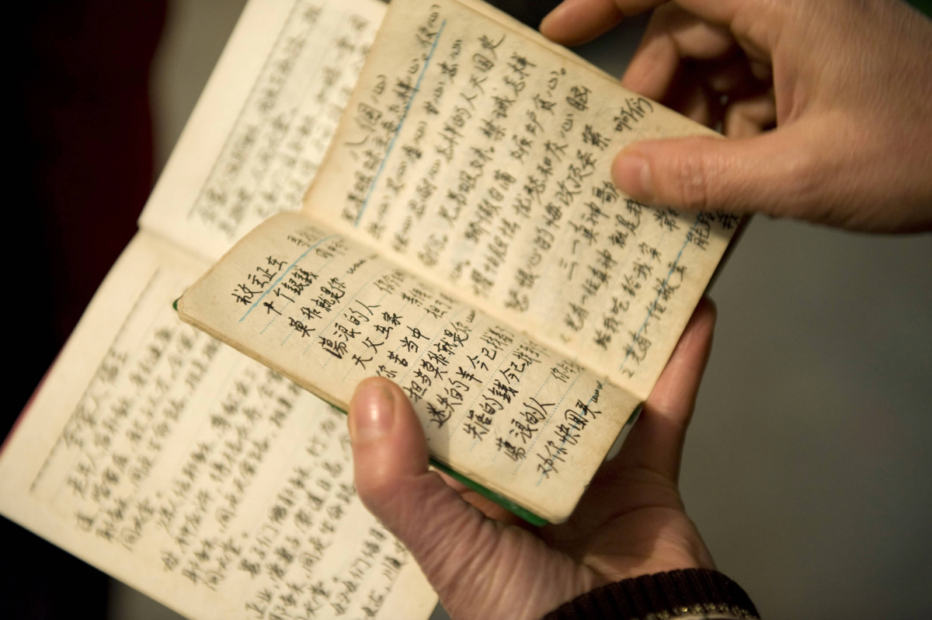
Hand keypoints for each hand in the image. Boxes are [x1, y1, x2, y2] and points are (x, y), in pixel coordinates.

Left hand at [347, 301, 716, 619]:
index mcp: (467, 491)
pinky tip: (691, 317)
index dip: (432, 360)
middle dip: (518, 332)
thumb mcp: (448, 550)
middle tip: (510, 263)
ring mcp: (587, 475)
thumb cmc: (528, 619)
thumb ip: (402, 484)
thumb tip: (370, 394)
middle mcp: (524, 477)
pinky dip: (680, 366)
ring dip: (603, 337)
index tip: (422, 296)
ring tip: (600, 273)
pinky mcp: (647, 481)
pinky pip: (666, 412)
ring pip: (593, 388)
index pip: (442, 413)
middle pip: (519, 387)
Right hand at [541, 0, 931, 232]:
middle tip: (635, 151)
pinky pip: (743, 91)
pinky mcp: (814, 71)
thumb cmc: (923, 152)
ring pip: (712, 65)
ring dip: (691, 121)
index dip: (608, 1)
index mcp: (788, 5)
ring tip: (690, 177)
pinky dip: (725, 132)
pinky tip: (730, 178)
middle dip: (655, 91)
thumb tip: (626, 173)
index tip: (561, 35)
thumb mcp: (801, 175)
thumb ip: (704, 175)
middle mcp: (791, 10)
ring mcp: (804, 40)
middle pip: (687, 30)